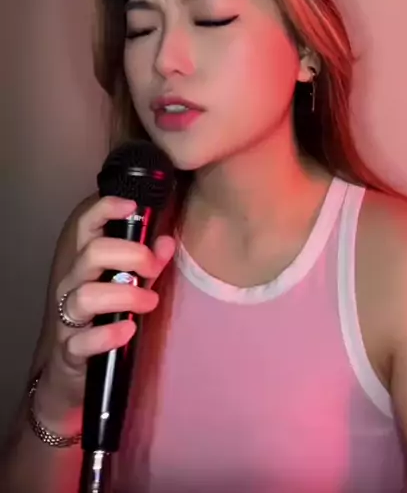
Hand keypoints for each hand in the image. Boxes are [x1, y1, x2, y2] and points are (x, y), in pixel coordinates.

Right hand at [39, 196, 175, 419]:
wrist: (75, 371)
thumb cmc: (105, 317)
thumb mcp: (129, 286)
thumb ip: (148, 263)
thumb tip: (167, 241)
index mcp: (86, 262)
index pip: (88, 225)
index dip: (106, 209)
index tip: (131, 206)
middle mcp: (73, 283)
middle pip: (92, 254)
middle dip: (130, 255)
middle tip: (153, 268)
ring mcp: (68, 317)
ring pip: (86, 295)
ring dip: (124, 296)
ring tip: (150, 303)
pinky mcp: (70, 350)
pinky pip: (82, 341)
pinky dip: (107, 335)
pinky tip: (127, 332)